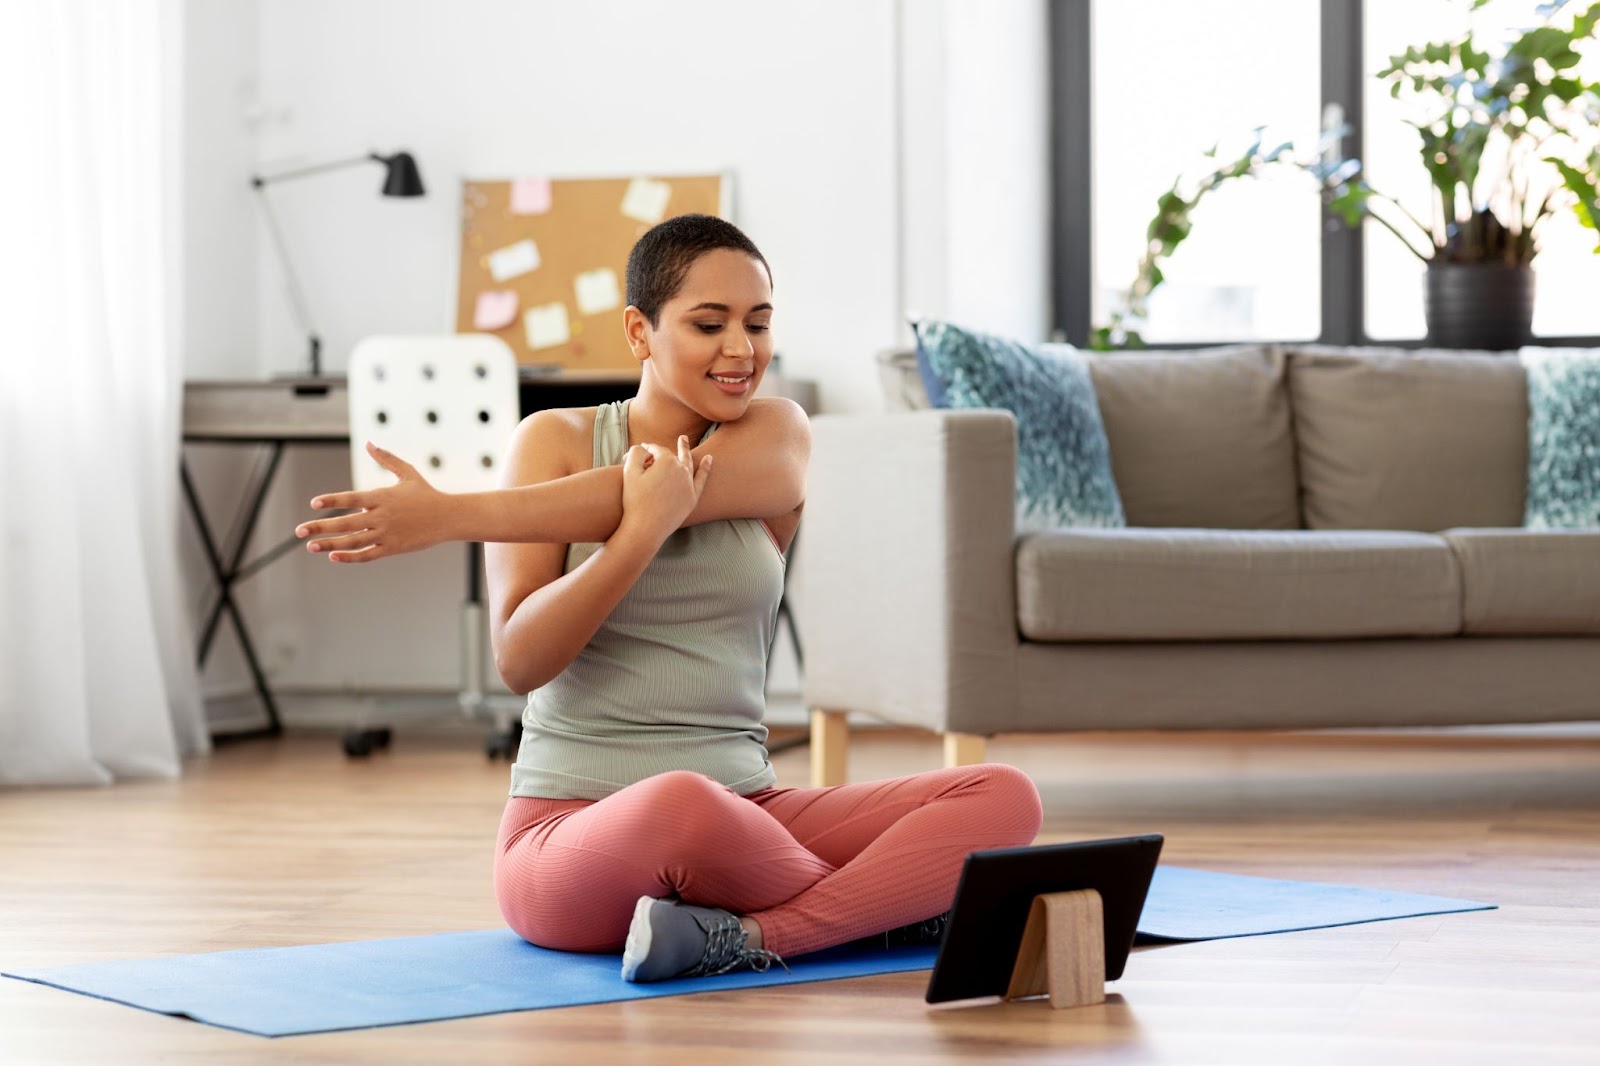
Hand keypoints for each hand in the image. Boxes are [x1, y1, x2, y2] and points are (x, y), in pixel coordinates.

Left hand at [294, 441, 453, 561]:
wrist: (449, 517)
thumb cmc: (427, 494)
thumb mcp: (407, 473)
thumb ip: (386, 459)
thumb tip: (369, 443)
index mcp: (382, 496)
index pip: (351, 499)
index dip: (332, 501)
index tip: (314, 504)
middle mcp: (382, 516)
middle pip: (346, 523)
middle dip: (320, 527)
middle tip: (299, 531)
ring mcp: (387, 534)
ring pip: (353, 541)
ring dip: (329, 544)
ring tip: (310, 546)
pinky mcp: (393, 548)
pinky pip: (367, 555)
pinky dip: (350, 557)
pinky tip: (333, 556)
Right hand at [618, 435, 711, 543]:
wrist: (645, 528)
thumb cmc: (634, 500)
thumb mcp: (629, 472)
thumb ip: (636, 453)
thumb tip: (643, 447)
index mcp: (666, 461)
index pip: (656, 450)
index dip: (645, 450)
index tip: (638, 453)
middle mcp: (681, 470)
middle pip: (673, 455)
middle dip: (669, 447)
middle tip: (672, 437)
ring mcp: (689, 484)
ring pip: (688, 463)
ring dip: (686, 451)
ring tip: (684, 440)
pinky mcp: (693, 498)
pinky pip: (701, 479)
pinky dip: (705, 468)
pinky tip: (709, 459)